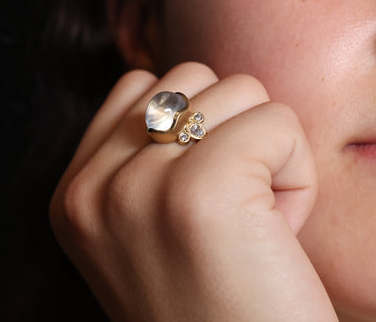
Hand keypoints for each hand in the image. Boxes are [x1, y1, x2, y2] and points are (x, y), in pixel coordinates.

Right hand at [49, 62, 337, 320]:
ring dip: (267, 150)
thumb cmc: (217, 302)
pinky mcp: (201, 191)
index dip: (193, 124)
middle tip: (236, 208)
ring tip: (257, 222)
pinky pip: (277, 123)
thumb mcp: (151, 224)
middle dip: (231, 130)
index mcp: (77, 194)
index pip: (139, 86)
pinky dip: (298, 171)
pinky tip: (281, 230)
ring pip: (240, 90)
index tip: (204, 188)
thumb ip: (149, 152)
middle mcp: (94, 188)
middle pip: (194, 77)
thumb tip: (192, 93)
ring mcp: (139, 187)